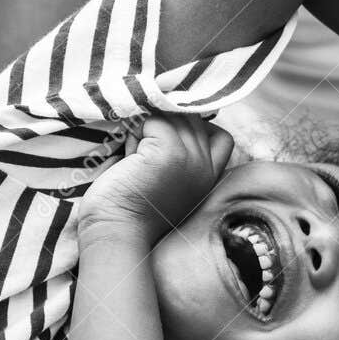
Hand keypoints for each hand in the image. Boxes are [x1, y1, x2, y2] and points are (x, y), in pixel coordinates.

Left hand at [81, 114, 235, 244]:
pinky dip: (135, 132)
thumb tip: (172, 110)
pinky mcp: (170, 151)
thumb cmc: (131, 206)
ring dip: (147, 129)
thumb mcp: (168, 180)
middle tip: (142, 153)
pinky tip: (129, 157)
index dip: (199, 128)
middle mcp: (205, 167)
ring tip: (135, 157)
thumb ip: (181, 154)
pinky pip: (152, 120)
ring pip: (171, 116)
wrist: (117, 229)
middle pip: (192, 119)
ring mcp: (190, 158)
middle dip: (165, 125)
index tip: (171, 139)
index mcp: (209, 177)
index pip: (222, 138)